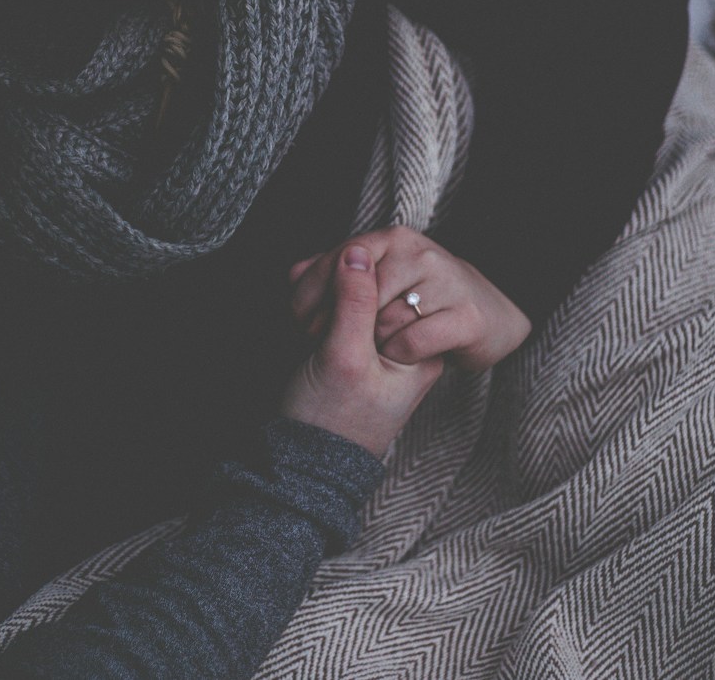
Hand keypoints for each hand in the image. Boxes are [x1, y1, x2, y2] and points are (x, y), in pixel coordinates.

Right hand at [280, 244, 444, 456]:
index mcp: (417, 350)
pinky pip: (334, 308)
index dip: (351, 287)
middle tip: (309, 328)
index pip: (391, 286)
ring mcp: (373, 345)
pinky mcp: (346, 346)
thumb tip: (357, 251)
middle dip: (332, 293)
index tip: (324, 321)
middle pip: (371, 286)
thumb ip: (354, 303)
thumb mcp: (344, 358)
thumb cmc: (329, 419)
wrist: (302, 463)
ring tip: (302, 334)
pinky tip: (296, 321)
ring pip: (348, 293)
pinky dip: (313, 307)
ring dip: (318, 299)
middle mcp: (402, 344)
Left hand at [290, 227, 530, 371]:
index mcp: (393, 238)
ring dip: (364, 343)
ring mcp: (446, 282)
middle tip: (319, 343)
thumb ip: (336, 276)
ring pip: (383, 318)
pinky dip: (395, 354)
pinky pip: (413, 340)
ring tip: (358, 351)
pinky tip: (391, 358)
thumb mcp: (377, 283)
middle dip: (330, 322)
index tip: (296, 322)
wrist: (493, 317)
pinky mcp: (467, 318)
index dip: (309, 292)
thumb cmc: (423, 301)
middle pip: (357, 290)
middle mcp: (420, 252)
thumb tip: (292, 272)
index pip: (338, 258)